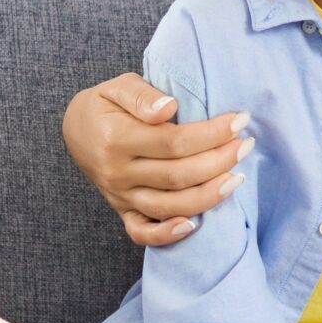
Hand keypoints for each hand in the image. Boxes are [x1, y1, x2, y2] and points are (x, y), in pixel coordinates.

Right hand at [61, 73, 250, 247]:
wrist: (75, 129)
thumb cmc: (104, 104)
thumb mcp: (117, 86)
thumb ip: (142, 96)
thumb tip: (169, 109)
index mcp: (117, 139)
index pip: (174, 142)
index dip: (211, 133)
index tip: (239, 120)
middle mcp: (118, 172)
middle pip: (178, 175)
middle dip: (219, 161)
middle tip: (246, 145)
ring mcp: (120, 196)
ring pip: (168, 206)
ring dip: (208, 196)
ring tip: (237, 179)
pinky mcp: (122, 210)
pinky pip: (142, 232)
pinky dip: (166, 235)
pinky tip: (194, 225)